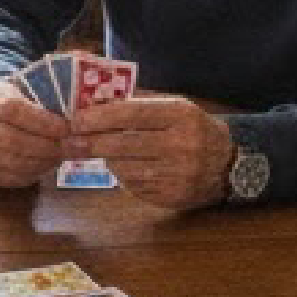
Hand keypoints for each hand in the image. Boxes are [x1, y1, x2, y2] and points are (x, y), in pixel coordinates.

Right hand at [0, 79, 67, 187]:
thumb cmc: (12, 98)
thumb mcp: (24, 87)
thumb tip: (77, 115)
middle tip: (74, 147)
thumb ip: (44, 98)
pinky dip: (32, 174)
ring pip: (11, 162)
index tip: (67, 128)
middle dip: (47, 147)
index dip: (42, 122)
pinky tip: (47, 165)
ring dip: (43, 162)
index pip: (13, 110)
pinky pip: (8, 178)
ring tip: (63, 156)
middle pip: (12, 140)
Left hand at [67, 94, 232, 208]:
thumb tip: (95, 99)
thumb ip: (138, 102)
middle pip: (125, 144)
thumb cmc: (191, 128)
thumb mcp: (174, 106)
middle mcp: (183, 145)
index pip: (133, 114)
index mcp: (182, 116)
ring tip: (96, 151)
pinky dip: (123, 176)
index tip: (77, 119)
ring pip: (126, 168)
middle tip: (70, 141)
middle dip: (92, 143)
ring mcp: (179, 175)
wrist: (226, 163)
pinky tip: (122, 166)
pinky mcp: (172, 197)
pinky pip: (135, 186)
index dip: (101, 117)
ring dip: (106, 159)